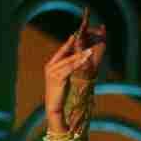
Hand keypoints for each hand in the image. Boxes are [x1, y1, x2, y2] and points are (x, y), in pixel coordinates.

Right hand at [43, 9, 106, 131]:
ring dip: (80, 55)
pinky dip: (78, 63)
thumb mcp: (64, 77)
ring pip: (69, 60)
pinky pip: (70, 69)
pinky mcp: (57, 78)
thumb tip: (77, 59)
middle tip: (84, 36)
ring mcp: (52, 72)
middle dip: (75, 45)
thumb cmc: (61, 92)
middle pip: (65, 52)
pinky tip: (85, 60)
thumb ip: (68, 68)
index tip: (77, 34)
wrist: (54, 106)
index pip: (62, 50)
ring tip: (90, 50)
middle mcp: (50, 66)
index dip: (70, 42)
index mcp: (51, 65)